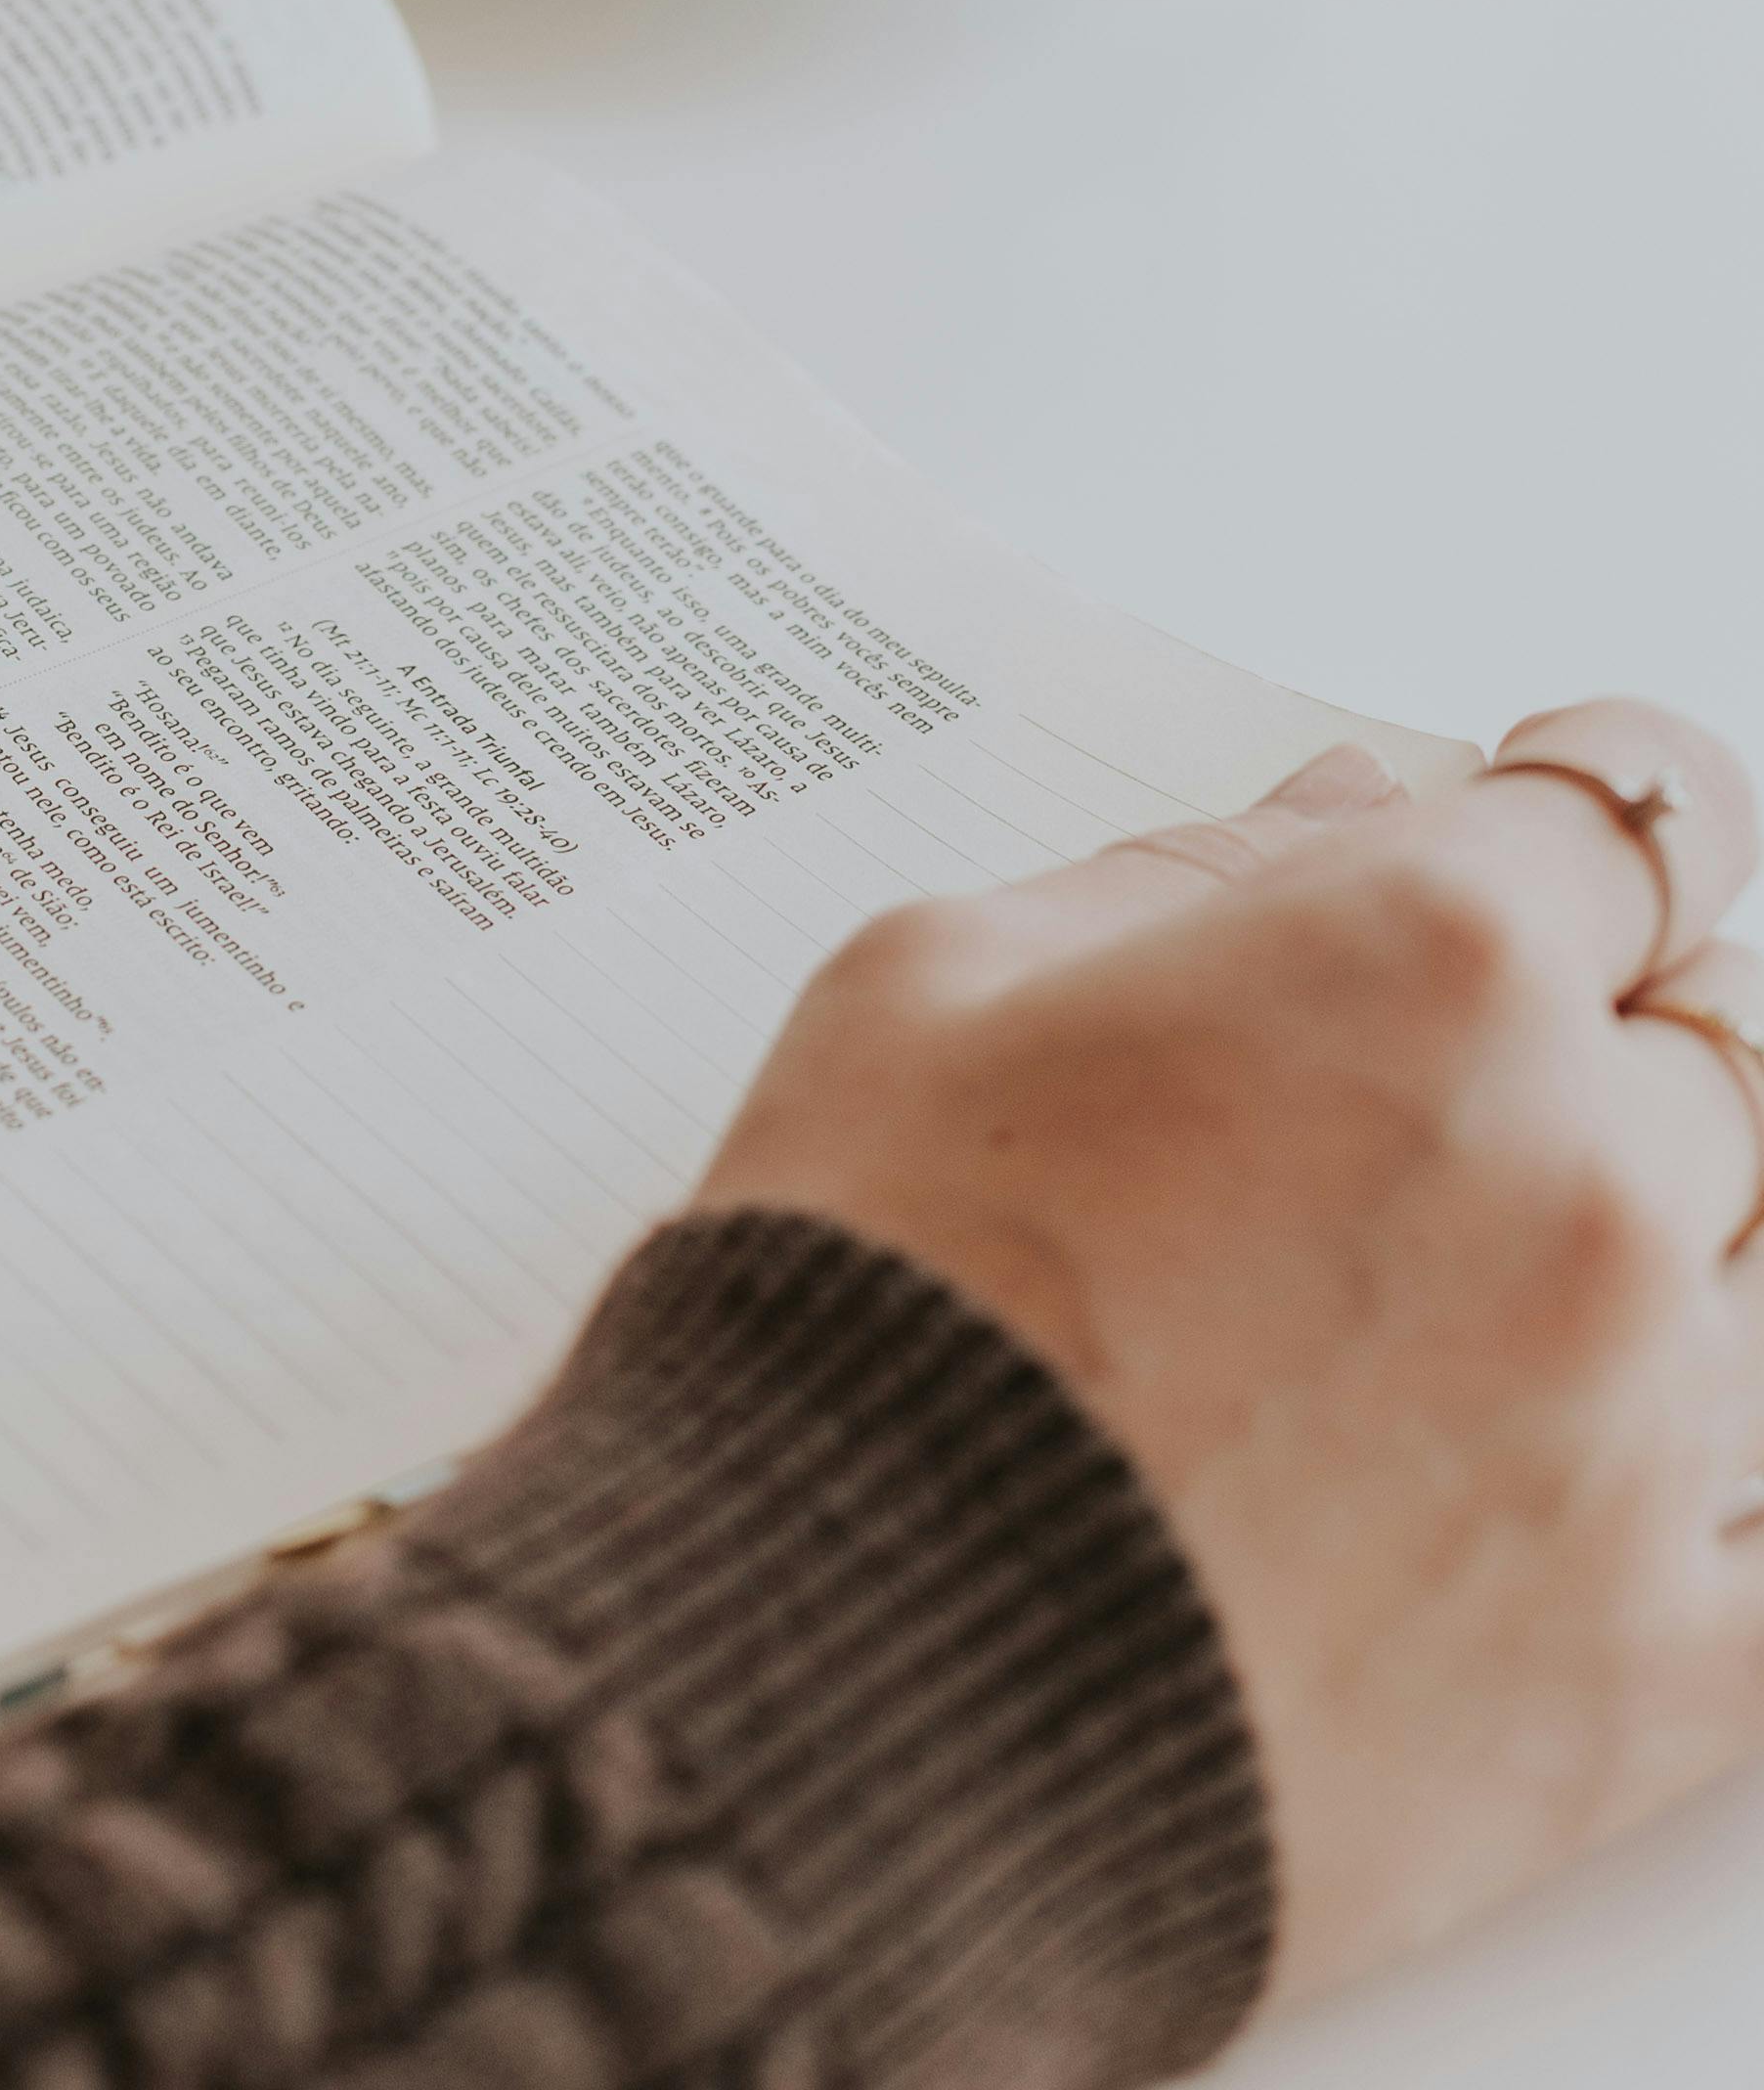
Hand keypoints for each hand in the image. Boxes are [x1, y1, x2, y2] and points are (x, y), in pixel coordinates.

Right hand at [696, 698, 1763, 1999]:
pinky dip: (1728, 1484)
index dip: (1594, 803)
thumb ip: (1184, 875)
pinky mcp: (1668, 1676)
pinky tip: (1622, 1463)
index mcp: (1427, 967)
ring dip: (1659, 1254)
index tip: (1569, 827)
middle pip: (1721, 1043)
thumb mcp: (937, 987)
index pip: (1638, 814)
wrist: (822, 1692)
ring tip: (1483, 1301)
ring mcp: (1653, 1434)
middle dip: (1600, 1038)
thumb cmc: (856, 1320)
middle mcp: (1588, 1179)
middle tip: (1457, 1087)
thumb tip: (1349, 809)